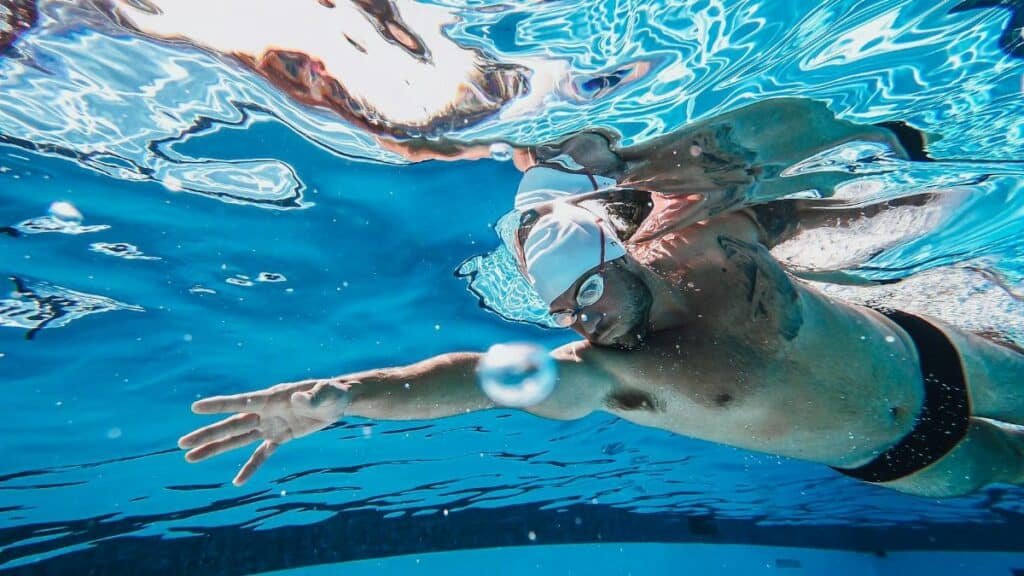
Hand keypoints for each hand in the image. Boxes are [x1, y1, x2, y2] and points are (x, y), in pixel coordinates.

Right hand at [178, 379, 352, 485]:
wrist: (339, 401)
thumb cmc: (332, 393)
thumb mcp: (326, 395)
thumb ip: (312, 398)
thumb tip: (298, 400)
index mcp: (272, 398)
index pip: (241, 403)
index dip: (219, 406)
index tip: (195, 408)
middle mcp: (266, 412)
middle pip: (231, 425)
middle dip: (207, 435)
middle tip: (182, 444)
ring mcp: (271, 425)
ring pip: (238, 439)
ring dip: (215, 449)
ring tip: (191, 458)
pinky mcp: (281, 437)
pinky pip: (261, 454)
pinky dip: (250, 467)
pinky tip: (237, 482)